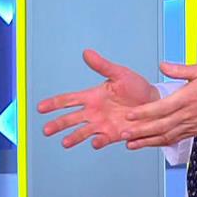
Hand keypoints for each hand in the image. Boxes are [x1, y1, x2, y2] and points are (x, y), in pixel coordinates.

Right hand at [37, 49, 159, 149]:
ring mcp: (102, 124)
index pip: (68, 100)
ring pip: (82, 132)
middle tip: (46, 130)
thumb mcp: (120, 74)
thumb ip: (102, 66)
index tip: (40, 107)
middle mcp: (94, 112)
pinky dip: (98, 142)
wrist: (155, 103)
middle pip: (70, 119)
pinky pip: (103, 139)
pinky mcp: (114, 134)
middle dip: (58, 124)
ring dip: (74, 137)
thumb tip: (86, 52)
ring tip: (65, 142)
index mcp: (92, 97)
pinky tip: (94, 143)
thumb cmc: (137, 87)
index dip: (54, 103)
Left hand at [120, 62, 196, 148]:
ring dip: (147, 141)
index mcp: (186, 99)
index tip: (130, 115)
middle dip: (140, 131)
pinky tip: (149, 144)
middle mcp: (186, 115)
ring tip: (131, 144)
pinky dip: (160, 143)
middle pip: (160, 126)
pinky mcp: (193, 131)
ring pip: (165, 136)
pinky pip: (174, 139)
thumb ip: (179, 69)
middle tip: (124, 133)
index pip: (161, 108)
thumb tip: (162, 65)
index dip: (144, 113)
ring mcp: (190, 125)